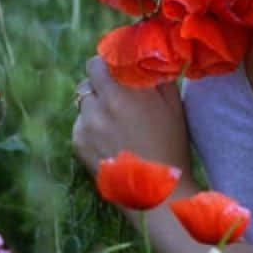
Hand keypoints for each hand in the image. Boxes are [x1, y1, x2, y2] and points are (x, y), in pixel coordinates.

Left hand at [70, 56, 192, 181]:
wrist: (156, 191)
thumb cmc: (171, 147)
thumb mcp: (174, 107)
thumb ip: (159, 78)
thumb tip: (148, 60)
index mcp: (126, 92)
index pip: (102, 60)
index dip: (110, 63)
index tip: (118, 69)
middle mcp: (102, 104)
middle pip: (88, 77)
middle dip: (99, 80)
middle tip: (115, 92)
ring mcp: (87, 124)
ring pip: (83, 100)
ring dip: (95, 103)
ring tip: (114, 120)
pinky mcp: (78, 142)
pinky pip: (80, 123)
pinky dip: (91, 125)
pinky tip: (110, 139)